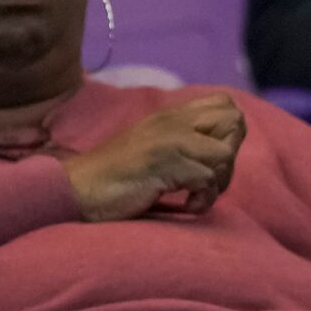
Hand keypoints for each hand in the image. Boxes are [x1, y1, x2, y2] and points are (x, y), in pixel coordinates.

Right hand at [60, 90, 246, 219]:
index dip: (231, 132)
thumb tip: (224, 148)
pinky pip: (208, 179)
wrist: (76, 190)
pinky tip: (186, 206)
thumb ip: (183, 139)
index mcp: (170, 115)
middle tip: (209, 177)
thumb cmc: (115, 176)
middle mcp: (173, 122)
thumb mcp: (153, 148)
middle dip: (231, 155)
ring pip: (226, 154)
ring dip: (218, 182)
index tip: (211, 158)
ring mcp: (170, 141)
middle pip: (234, 122)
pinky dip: (203, 200)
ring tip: (195, 195)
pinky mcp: (165, 163)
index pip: (226, 104)